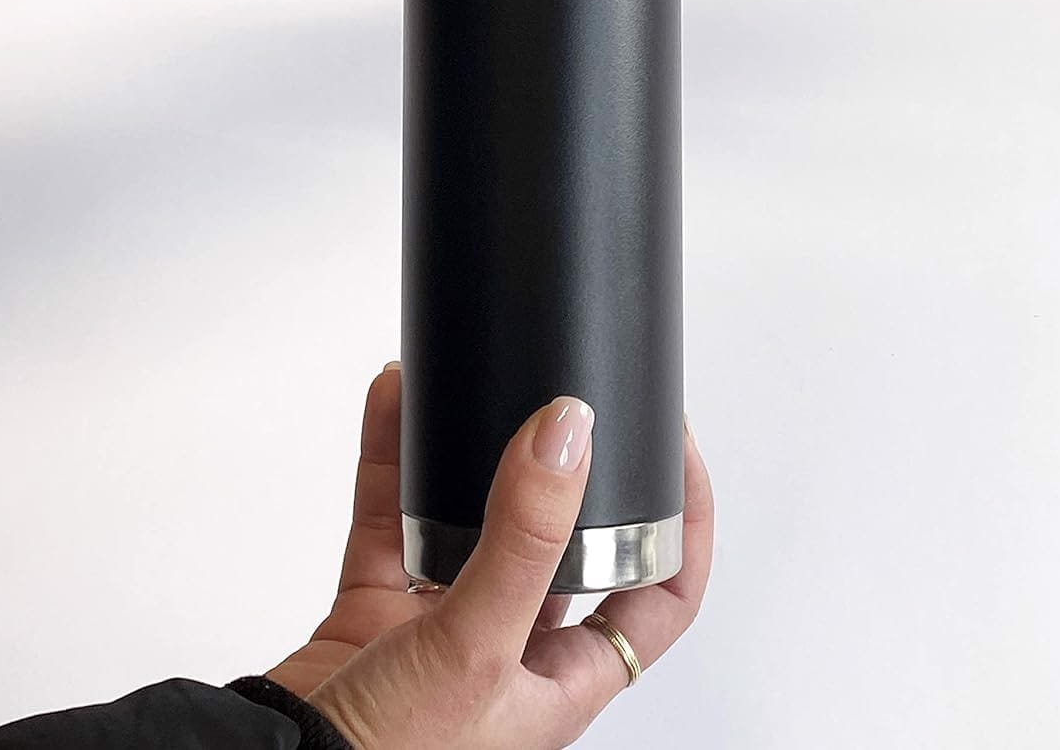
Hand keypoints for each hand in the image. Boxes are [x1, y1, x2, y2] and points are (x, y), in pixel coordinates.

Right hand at [267, 363, 712, 748]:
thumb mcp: (476, 648)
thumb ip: (525, 539)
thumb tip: (568, 435)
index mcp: (563, 678)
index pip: (660, 595)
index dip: (683, 523)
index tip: (673, 445)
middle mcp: (512, 648)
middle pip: (563, 539)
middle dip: (562, 466)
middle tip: (567, 394)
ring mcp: (442, 625)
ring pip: (473, 514)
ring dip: (473, 449)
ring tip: (485, 381)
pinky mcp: (376, 607)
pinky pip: (392, 513)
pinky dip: (394, 456)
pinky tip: (397, 402)